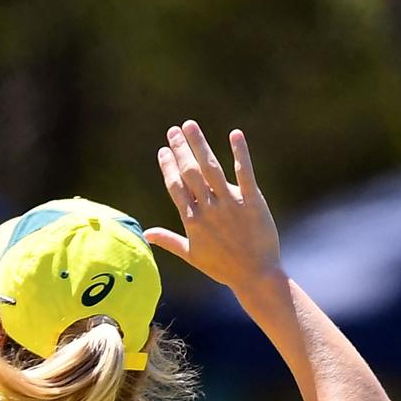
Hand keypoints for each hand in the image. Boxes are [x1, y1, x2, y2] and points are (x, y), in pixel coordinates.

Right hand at [144, 120, 282, 290]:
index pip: (175, 186)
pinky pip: (244, 173)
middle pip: (189, 172)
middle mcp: (208, 208)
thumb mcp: (191, 255)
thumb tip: (145, 234)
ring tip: (190, 126)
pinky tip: (234, 134)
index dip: (168, 166)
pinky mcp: (252, 201)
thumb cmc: (222, 268)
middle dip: (180, 149)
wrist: (255, 275)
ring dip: (199, 144)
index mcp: (191, 219)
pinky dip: (240, 153)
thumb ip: (168, 240)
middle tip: (173, 130)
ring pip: (211, 168)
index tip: (163, 150)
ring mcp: (230, 204)